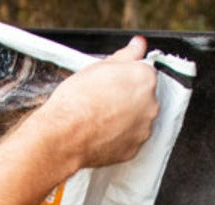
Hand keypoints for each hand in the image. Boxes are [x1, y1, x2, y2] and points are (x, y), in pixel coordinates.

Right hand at [35, 36, 159, 173]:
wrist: (65, 134)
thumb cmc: (78, 101)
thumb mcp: (100, 67)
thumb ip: (126, 55)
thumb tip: (138, 44)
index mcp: (145, 79)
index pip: (144, 74)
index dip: (125, 78)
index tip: (113, 83)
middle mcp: (150, 105)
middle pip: (144, 98)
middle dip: (128, 99)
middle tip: (104, 100)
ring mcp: (143, 130)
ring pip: (138, 121)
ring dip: (125, 119)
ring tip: (101, 118)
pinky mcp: (133, 150)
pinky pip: (129, 140)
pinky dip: (119, 137)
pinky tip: (102, 132)